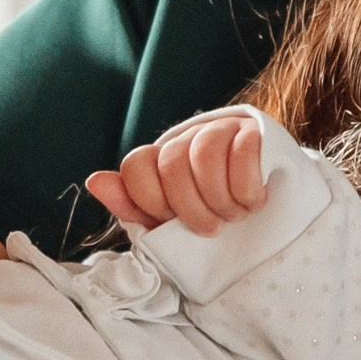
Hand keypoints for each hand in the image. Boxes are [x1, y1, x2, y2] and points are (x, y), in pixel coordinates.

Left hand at [87, 108, 266, 235]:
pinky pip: (243, 152)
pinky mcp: (255, 131)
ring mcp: (220, 130)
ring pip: (204, 156)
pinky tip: (253, 202)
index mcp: (160, 159)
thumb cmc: (210, 216)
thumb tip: (95, 181)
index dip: (150, 201)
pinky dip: (246, 189)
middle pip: (171, 165)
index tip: (170, 222)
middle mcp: (186, 139)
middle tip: (211, 229)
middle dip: (190, 209)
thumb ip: (131, 204)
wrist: (265, 206)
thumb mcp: (168, 221)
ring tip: (234, 216)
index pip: (136, 166)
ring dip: (220, 199)